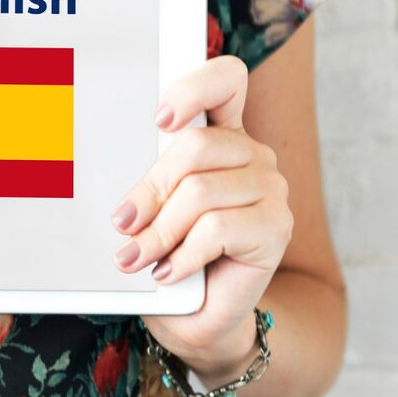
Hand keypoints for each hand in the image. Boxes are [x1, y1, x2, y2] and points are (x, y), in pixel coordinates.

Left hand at [109, 55, 292, 376]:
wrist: (198, 316)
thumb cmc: (170, 254)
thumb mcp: (152, 210)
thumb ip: (147, 183)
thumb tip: (121, 191)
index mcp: (221, 134)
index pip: (226, 80)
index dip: (194, 89)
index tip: (159, 118)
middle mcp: (251, 154)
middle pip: (196, 146)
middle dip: (151, 189)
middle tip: (123, 223)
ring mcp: (270, 189)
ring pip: (200, 192)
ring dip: (160, 231)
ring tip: (137, 257)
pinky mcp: (276, 227)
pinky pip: (217, 229)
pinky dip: (182, 254)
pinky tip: (168, 272)